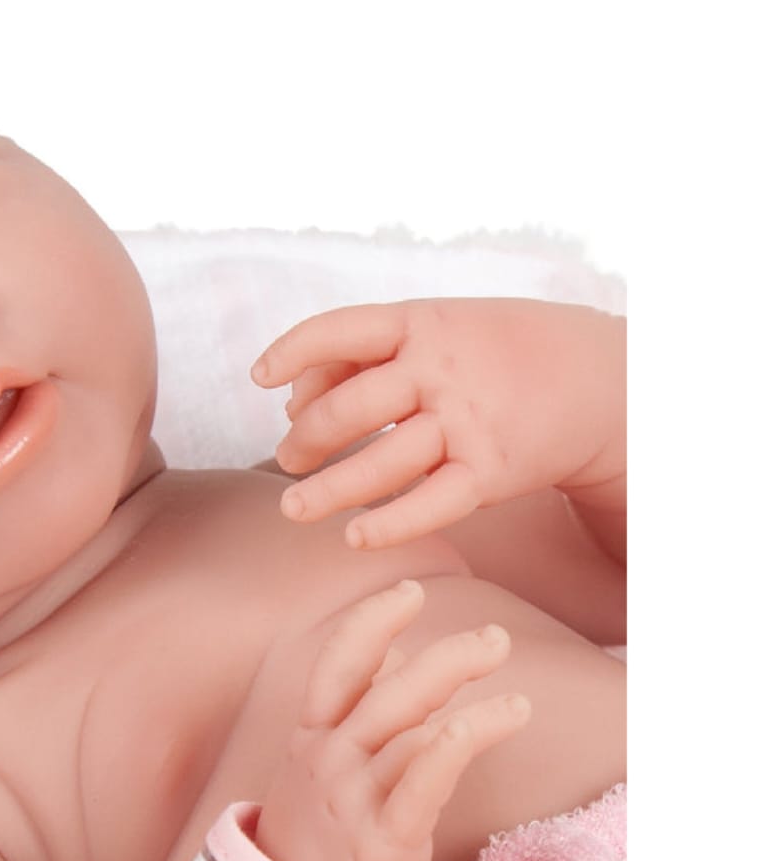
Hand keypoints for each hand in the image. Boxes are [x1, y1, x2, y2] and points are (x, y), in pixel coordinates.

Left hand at [250, 298, 624, 548]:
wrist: (603, 378)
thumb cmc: (496, 353)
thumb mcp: (437, 328)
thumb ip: (363, 355)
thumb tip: (291, 400)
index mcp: (423, 323)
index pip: (340, 329)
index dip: (291, 350)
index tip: (257, 377)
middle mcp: (442, 370)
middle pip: (350, 407)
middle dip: (307, 438)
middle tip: (288, 459)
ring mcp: (468, 421)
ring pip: (380, 461)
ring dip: (327, 489)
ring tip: (293, 508)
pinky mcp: (492, 471)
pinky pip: (431, 504)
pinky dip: (390, 524)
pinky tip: (355, 537)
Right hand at [255, 580, 530, 860]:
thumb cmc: (317, 844)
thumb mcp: (322, 770)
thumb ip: (359, 711)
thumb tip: (397, 652)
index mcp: (311, 739)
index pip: (339, 664)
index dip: (372, 621)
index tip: (410, 589)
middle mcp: (326, 761)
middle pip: (385, 691)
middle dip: (444, 658)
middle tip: (496, 640)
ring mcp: (350, 800)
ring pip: (407, 730)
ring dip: (465, 701)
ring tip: (516, 694)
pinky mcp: (382, 842)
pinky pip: (421, 784)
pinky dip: (452, 745)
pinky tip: (490, 722)